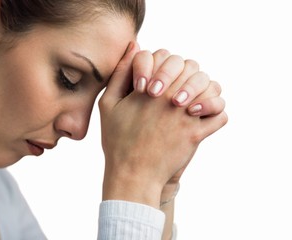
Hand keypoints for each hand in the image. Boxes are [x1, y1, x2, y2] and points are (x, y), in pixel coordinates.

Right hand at [99, 42, 227, 207]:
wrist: (132, 174)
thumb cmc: (117, 140)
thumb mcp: (108, 104)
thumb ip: (121, 73)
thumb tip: (135, 46)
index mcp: (150, 88)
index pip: (169, 57)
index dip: (162, 66)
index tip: (151, 85)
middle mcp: (170, 97)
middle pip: (193, 69)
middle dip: (185, 76)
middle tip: (174, 92)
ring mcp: (185, 116)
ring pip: (210, 87)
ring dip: (203, 91)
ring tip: (190, 102)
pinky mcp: (196, 134)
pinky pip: (219, 115)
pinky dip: (215, 113)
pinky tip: (201, 116)